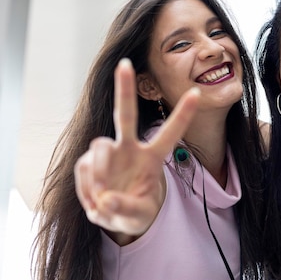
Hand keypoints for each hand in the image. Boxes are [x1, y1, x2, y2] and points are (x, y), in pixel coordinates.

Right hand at [74, 58, 199, 238]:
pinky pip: (84, 168)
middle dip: (124, 89)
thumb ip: (126, 209)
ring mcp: (109, 153)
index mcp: (152, 158)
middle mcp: (130, 148)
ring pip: (100, 147)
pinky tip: (95, 199)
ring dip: (99, 174)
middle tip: (124, 64)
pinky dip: (87, 187)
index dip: (183, 114)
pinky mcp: (88, 161)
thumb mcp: (139, 216)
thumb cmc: (136, 210)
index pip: (170, 133)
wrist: (114, 215)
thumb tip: (107, 199)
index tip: (196, 92)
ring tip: (103, 197)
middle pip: (126, 115)